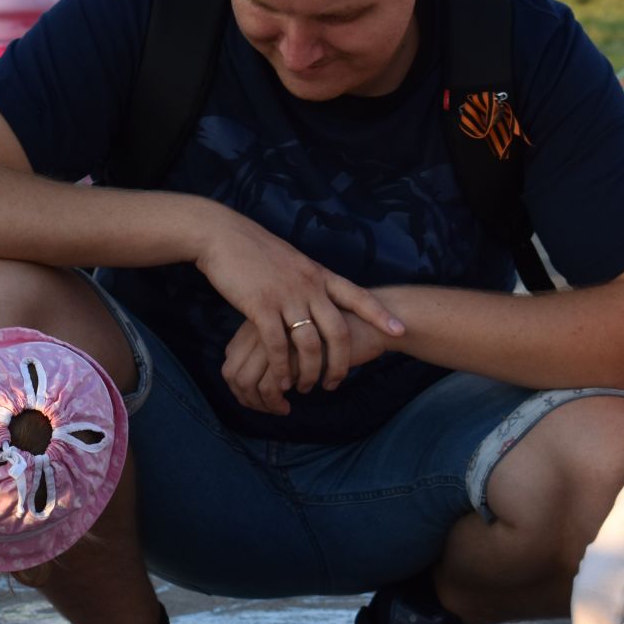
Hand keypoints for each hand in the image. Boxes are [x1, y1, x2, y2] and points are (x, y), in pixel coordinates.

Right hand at [194, 214, 403, 404]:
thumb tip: (322, 298)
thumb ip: (311, 281)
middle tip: (337, 383)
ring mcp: (286, 296)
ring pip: (310, 343)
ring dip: (310, 371)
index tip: (400, 331)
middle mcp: (309, 285)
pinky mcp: (261, 306)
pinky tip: (282, 381)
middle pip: (338, 330)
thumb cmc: (256, 250)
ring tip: (307, 387)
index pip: (357, 296)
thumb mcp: (293, 262)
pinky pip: (278, 345)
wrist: (224, 236)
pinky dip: (282, 367)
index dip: (380, 315)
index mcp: (319, 274)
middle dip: (341, 362)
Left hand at [222, 309, 389, 414]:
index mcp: (257, 321)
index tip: (260, 398)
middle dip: (249, 400)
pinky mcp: (289, 355)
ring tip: (284, 408)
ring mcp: (273, 340)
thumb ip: (276, 346)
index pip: (231, 359)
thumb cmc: (334, 326)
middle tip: (272, 409)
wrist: (369, 317)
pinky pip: (272, 387)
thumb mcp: (296, 330)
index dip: (241, 386)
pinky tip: (297, 399)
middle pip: (234, 374)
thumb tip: (257, 379)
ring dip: (264, 404)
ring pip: (249, 383)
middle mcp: (259, 329)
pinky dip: (279, 401)